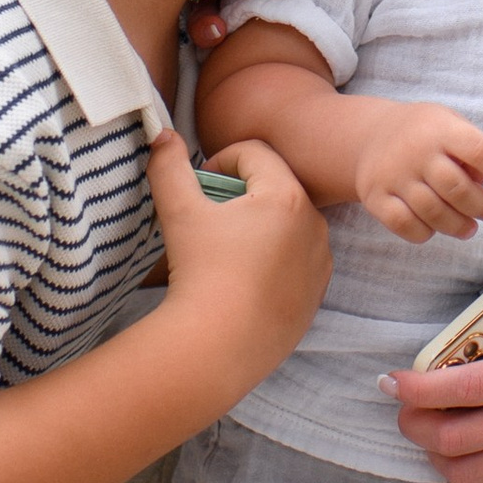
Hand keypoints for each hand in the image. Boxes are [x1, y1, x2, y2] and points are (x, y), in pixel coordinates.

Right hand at [145, 131, 329, 394]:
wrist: (218, 348)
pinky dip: (274, 260)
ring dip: (261, 226)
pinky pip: (297, 261)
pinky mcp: (317, 294)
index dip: (222, 160)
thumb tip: (163, 134)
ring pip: (289, 225)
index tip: (200, 184)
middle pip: (276, 187)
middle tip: (211, 216)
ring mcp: (320, 263)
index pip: (255, 153)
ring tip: (227, 250)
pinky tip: (244, 279)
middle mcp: (314, 225)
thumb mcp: (178, 212)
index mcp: (286, 197)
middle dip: (243, 192)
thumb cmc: (200, 273)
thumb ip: (169, 166)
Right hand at [348, 101, 482, 244]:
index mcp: (440, 129)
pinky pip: (404, 224)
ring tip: (470, 228)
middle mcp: (416, 151)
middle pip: (457, 188)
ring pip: (433, 212)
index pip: (478, 150)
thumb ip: (472, 150)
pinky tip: (434, 229)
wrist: (370, 134)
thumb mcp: (450, 124)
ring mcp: (393, 175)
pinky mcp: (375, 197)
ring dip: (459, 226)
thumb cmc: (423, 133)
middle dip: (482, 207)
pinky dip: (424, 233)